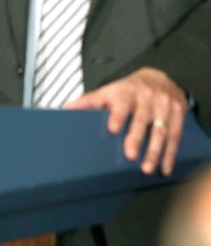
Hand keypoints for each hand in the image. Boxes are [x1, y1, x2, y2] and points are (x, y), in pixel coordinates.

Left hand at [65, 67, 187, 175]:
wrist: (159, 78)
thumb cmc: (127, 91)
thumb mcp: (108, 91)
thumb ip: (89, 102)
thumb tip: (66, 109)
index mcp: (125, 92)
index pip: (121, 104)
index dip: (117, 115)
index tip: (112, 128)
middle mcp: (146, 98)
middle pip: (141, 119)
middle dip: (135, 138)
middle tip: (129, 155)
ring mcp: (163, 106)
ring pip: (160, 130)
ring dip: (154, 151)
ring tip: (146, 168)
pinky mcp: (178, 114)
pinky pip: (175, 136)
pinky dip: (170, 154)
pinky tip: (164, 168)